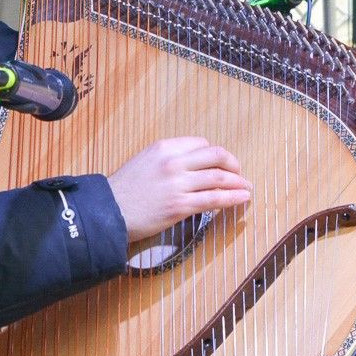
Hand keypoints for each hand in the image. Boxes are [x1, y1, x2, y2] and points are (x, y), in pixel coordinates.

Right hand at [107, 137, 250, 242]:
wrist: (108, 212)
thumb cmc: (123, 189)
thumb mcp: (143, 162)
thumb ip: (167, 160)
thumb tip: (191, 167)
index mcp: (164, 147)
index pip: (201, 144)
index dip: (216, 154)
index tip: (221, 163)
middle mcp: (173, 162)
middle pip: (216, 156)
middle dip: (234, 164)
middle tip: (240, 174)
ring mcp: (178, 184)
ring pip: (219, 178)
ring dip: (238, 183)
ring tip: (247, 188)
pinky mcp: (180, 205)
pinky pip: (215, 199)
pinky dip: (233, 198)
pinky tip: (242, 199)